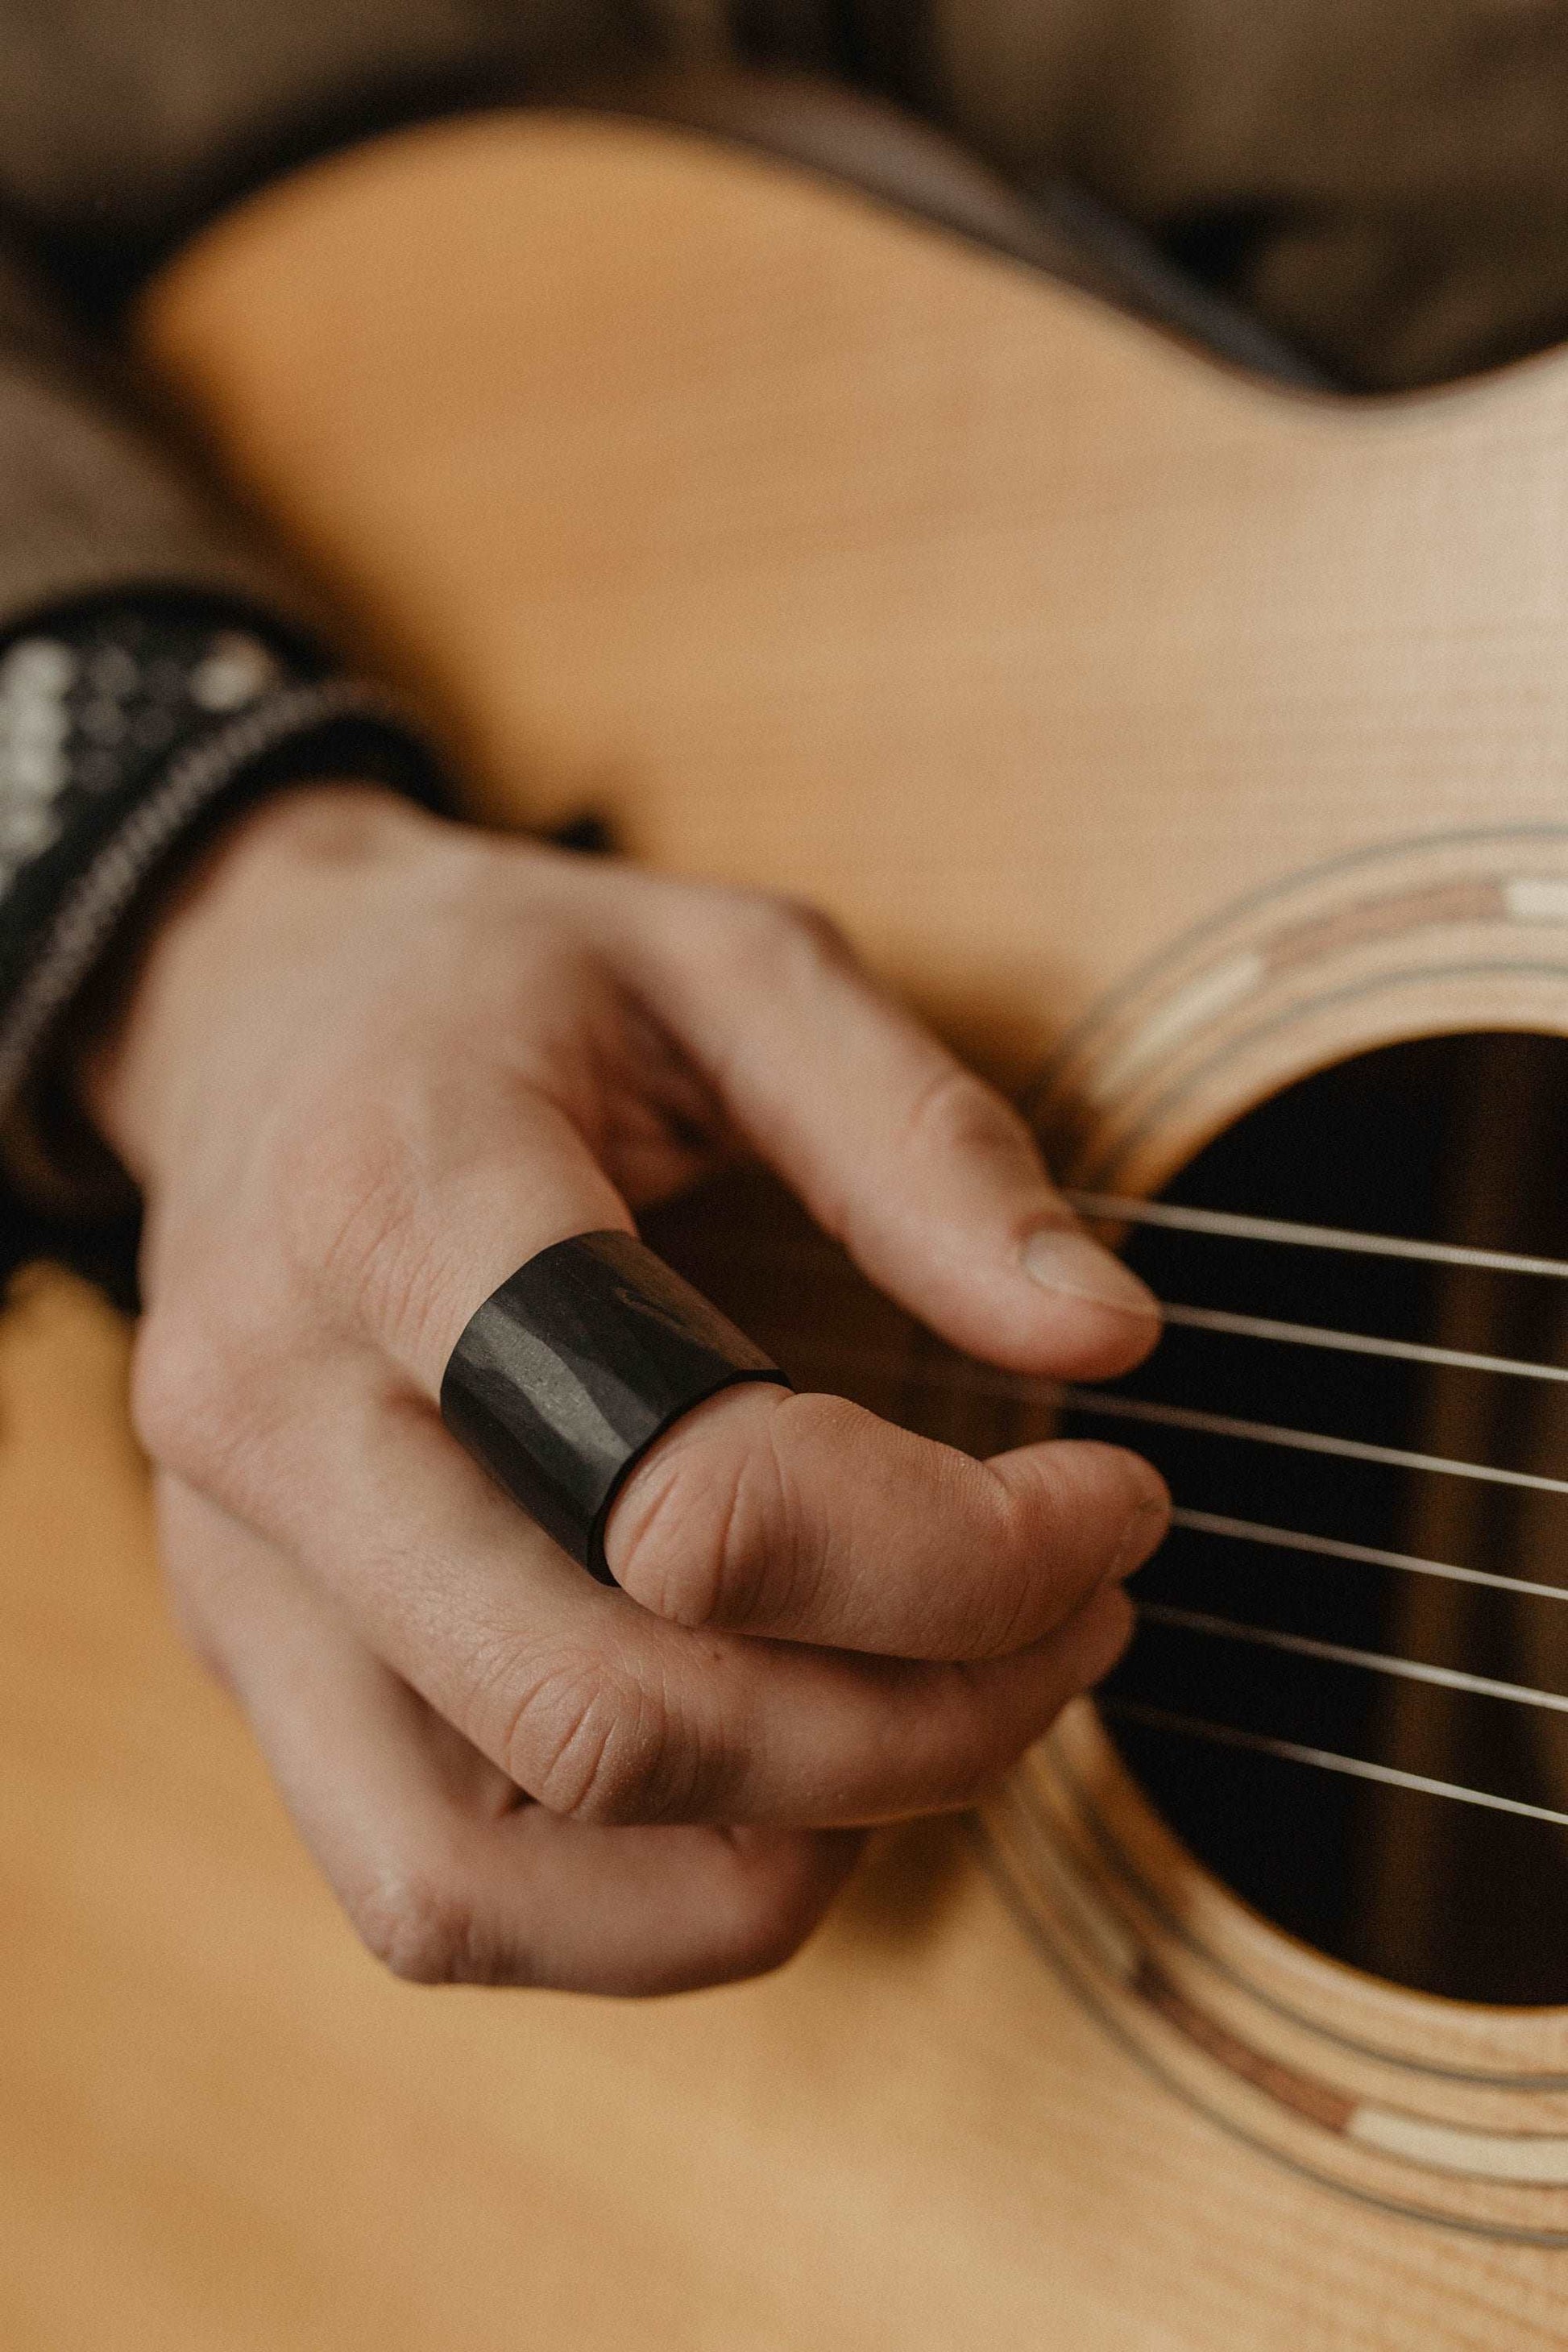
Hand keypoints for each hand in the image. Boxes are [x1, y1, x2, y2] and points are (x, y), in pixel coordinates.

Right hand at [87, 783, 1166, 1995]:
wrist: (251, 1009)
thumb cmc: (498, 985)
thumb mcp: (733, 963)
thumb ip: (925, 1139)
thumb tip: (1101, 1339)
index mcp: (394, 1202)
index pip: (683, 1489)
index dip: (957, 1551)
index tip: (1110, 1495)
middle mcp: (279, 1419)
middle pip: (606, 1717)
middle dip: (913, 1728)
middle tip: (1074, 1628)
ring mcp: (241, 1565)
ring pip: (484, 1881)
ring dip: (776, 1856)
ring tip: (943, 1724)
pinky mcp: (253, 1654)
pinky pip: (432, 1892)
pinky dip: (642, 1903)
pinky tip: (786, 1774)